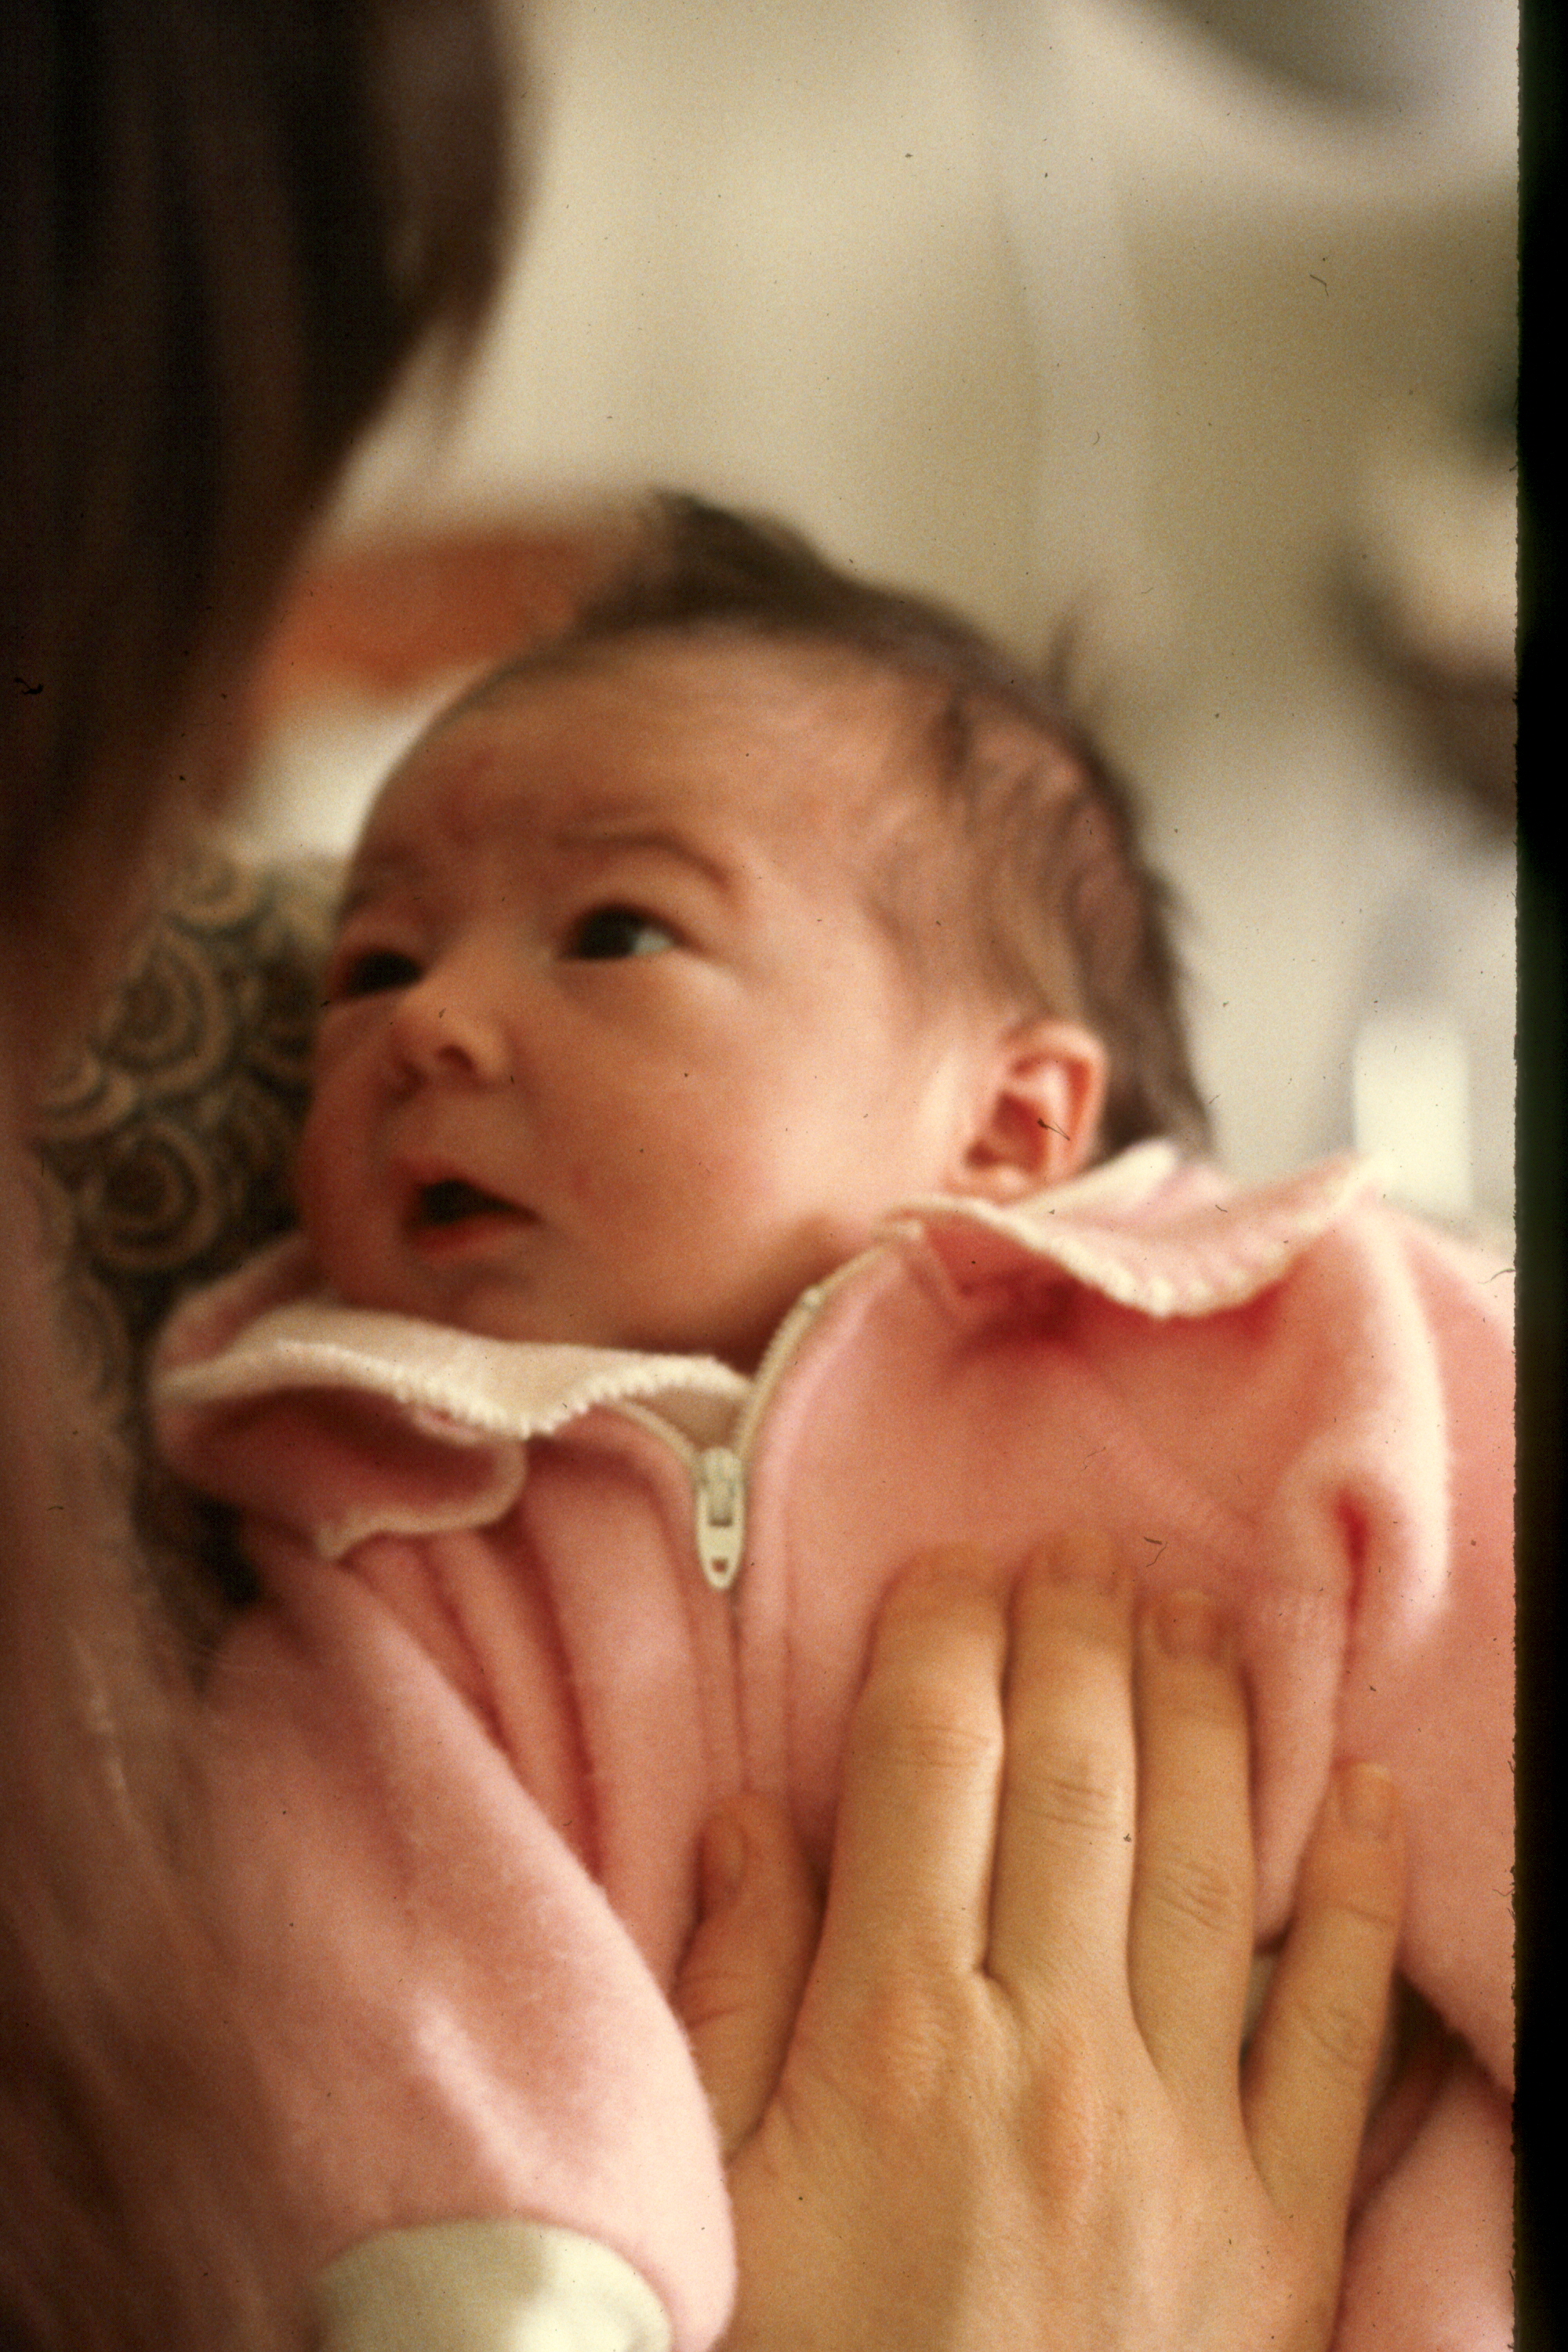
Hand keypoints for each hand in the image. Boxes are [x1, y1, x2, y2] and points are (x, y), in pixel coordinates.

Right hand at [675, 1534, 1403, 2350]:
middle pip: (1078, 1780)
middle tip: (1075, 1549)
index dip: (945, 1638)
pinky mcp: (1278, 2226)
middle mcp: (1051, 2057)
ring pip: (1209, 1860)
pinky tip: (1357, 1789)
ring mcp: (1183, 2137)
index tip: (949, 1568)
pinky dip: (1360, 1899)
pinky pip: (1336, 2030)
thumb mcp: (706, 2201)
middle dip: (1075, 1634)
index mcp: (892, 2041)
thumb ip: (731, 1996)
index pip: (935, 1763)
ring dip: (1203, 1712)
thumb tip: (760, 1821)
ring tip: (1191, 1608)